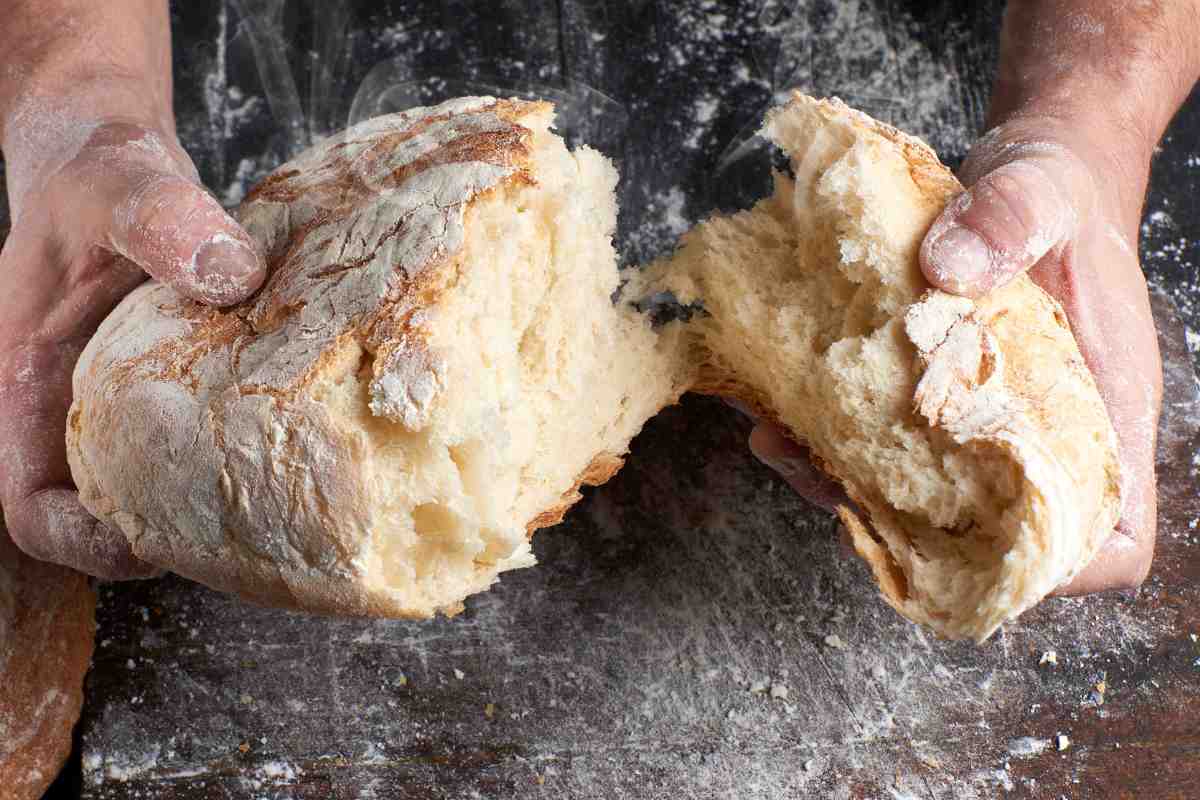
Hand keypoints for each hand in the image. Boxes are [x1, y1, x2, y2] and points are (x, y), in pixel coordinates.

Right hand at [0, 119, 265, 578]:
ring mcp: (124, 403)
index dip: (84, 543)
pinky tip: (299, 434)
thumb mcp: (117, 185)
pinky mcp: (173, 386)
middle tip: (254, 527)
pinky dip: (240, 449)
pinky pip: (201, 440)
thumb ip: (160, 220)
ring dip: (211, 502)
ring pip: (159, 489)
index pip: (31, 506)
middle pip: (106, 518)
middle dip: (169, 537)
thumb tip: (230, 274)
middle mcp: (75, 410)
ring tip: (284, 491)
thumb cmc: (93, 174)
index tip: (158, 539)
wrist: (111, 156)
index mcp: (28, 386)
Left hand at [751, 115, 1160, 593]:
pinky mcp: (931, 402)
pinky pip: (884, 449)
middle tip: (829, 485)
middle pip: (992, 540)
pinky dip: (830, 445)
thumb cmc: (1060, 190)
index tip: (974, 552)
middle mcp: (1042, 435)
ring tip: (783, 445)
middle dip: (905, 533)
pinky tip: (779, 413)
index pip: (1111, 542)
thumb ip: (1007, 219)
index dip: (1055, 569)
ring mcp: (983, 425)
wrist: (1029, 173)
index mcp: (1101, 408)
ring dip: (847, 491)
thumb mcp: (1042, 189)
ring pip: (922, 503)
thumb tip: (946, 271)